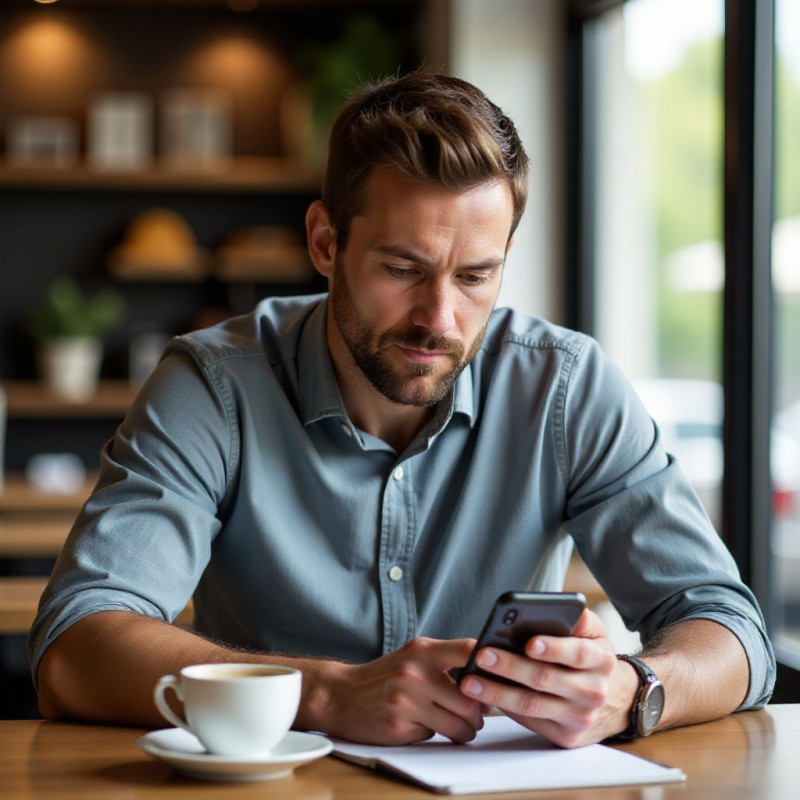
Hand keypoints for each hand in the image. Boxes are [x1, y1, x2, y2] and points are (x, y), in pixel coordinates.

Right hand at [323, 637, 485, 744]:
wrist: (341, 694)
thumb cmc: (384, 676)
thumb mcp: (412, 656)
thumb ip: (445, 661)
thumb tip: (487, 677)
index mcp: (423, 650)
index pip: (470, 649)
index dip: (491, 665)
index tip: (498, 677)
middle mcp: (416, 672)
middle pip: (471, 699)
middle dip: (479, 714)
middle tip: (478, 717)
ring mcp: (407, 701)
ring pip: (458, 724)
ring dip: (465, 731)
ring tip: (461, 727)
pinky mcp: (400, 727)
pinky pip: (434, 735)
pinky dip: (434, 734)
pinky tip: (423, 726)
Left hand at [458, 610, 635, 746]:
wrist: (616, 702)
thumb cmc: (592, 658)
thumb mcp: (594, 634)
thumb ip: (577, 618)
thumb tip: (550, 605)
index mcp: (601, 660)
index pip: (578, 653)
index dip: (554, 648)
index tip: (529, 642)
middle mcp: (592, 691)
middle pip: (546, 679)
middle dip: (511, 667)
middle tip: (483, 655)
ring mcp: (579, 717)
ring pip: (532, 705)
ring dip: (497, 693)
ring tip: (470, 681)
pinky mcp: (565, 737)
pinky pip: (530, 721)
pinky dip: (504, 708)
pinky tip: (483, 697)